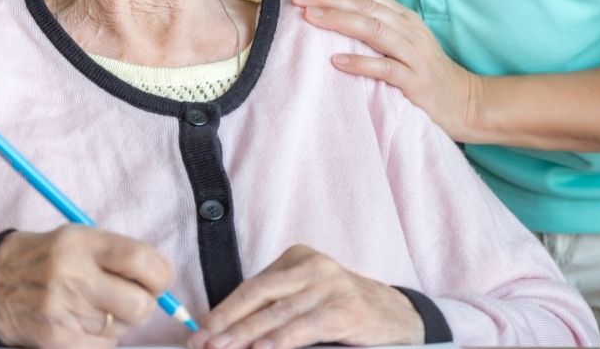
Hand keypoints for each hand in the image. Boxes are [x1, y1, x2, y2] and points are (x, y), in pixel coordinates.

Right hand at [0, 226, 172, 348]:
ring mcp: (64, 310)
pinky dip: (102, 340)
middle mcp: (73, 275)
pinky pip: (104, 347)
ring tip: (96, 308)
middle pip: (140, 304)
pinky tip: (84, 325)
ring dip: (120, 323)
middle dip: (145, 305)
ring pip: (123, 330)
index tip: (160, 280)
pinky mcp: (57, 339)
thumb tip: (163, 279)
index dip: (162, 274)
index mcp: (82, 243)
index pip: (140, 259)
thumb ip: (119, 254)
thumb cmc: (45, 258)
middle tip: (132, 299)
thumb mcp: (78, 238)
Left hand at [189, 245, 422, 348]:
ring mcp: (331, 286)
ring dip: (246, 335)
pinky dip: (281, 339)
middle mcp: (313, 267)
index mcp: (298, 258)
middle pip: (260, 296)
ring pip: (278, 313)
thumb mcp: (308, 297)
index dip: (224, 310)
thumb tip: (230, 331)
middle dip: (227, 323)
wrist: (398, 317)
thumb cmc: (343, 309)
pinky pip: (305, 326)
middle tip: (204, 343)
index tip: (201, 332)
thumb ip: (275, 307)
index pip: (252, 285)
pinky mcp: (346, 310)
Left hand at [291, 0, 482, 139]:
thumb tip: (334, 18)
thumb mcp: (404, 44)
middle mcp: (410, 30)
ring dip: (340, 21)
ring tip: (311, 19)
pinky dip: (360, 63)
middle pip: (366, 6)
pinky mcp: (417, 82)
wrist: (466, 102)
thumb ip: (377, 29)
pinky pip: (386, 69)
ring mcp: (415, 55)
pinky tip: (336, 61)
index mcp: (405, 18)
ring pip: (375, 30)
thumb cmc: (426, 74)